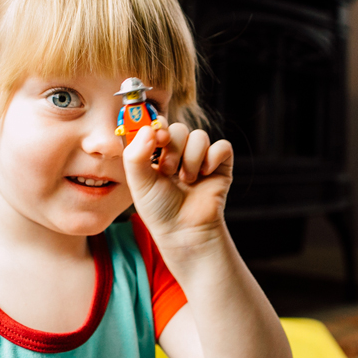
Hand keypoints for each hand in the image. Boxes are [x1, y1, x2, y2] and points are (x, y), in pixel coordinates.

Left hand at [123, 118, 233, 251]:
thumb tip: (149, 128)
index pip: (158, 126)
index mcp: (157, 154)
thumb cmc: (159, 209)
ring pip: (200, 136)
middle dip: (174, 148)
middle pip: (179, 128)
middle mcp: (179, 153)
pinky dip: (213, 158)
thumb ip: (135, 154)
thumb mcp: (138, 182)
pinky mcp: (220, 166)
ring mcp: (200, 159)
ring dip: (192, 158)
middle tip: (169, 171)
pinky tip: (204, 175)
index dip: (158, 127)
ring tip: (186, 180)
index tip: (157, 139)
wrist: (184, 231)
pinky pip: (222, 146)